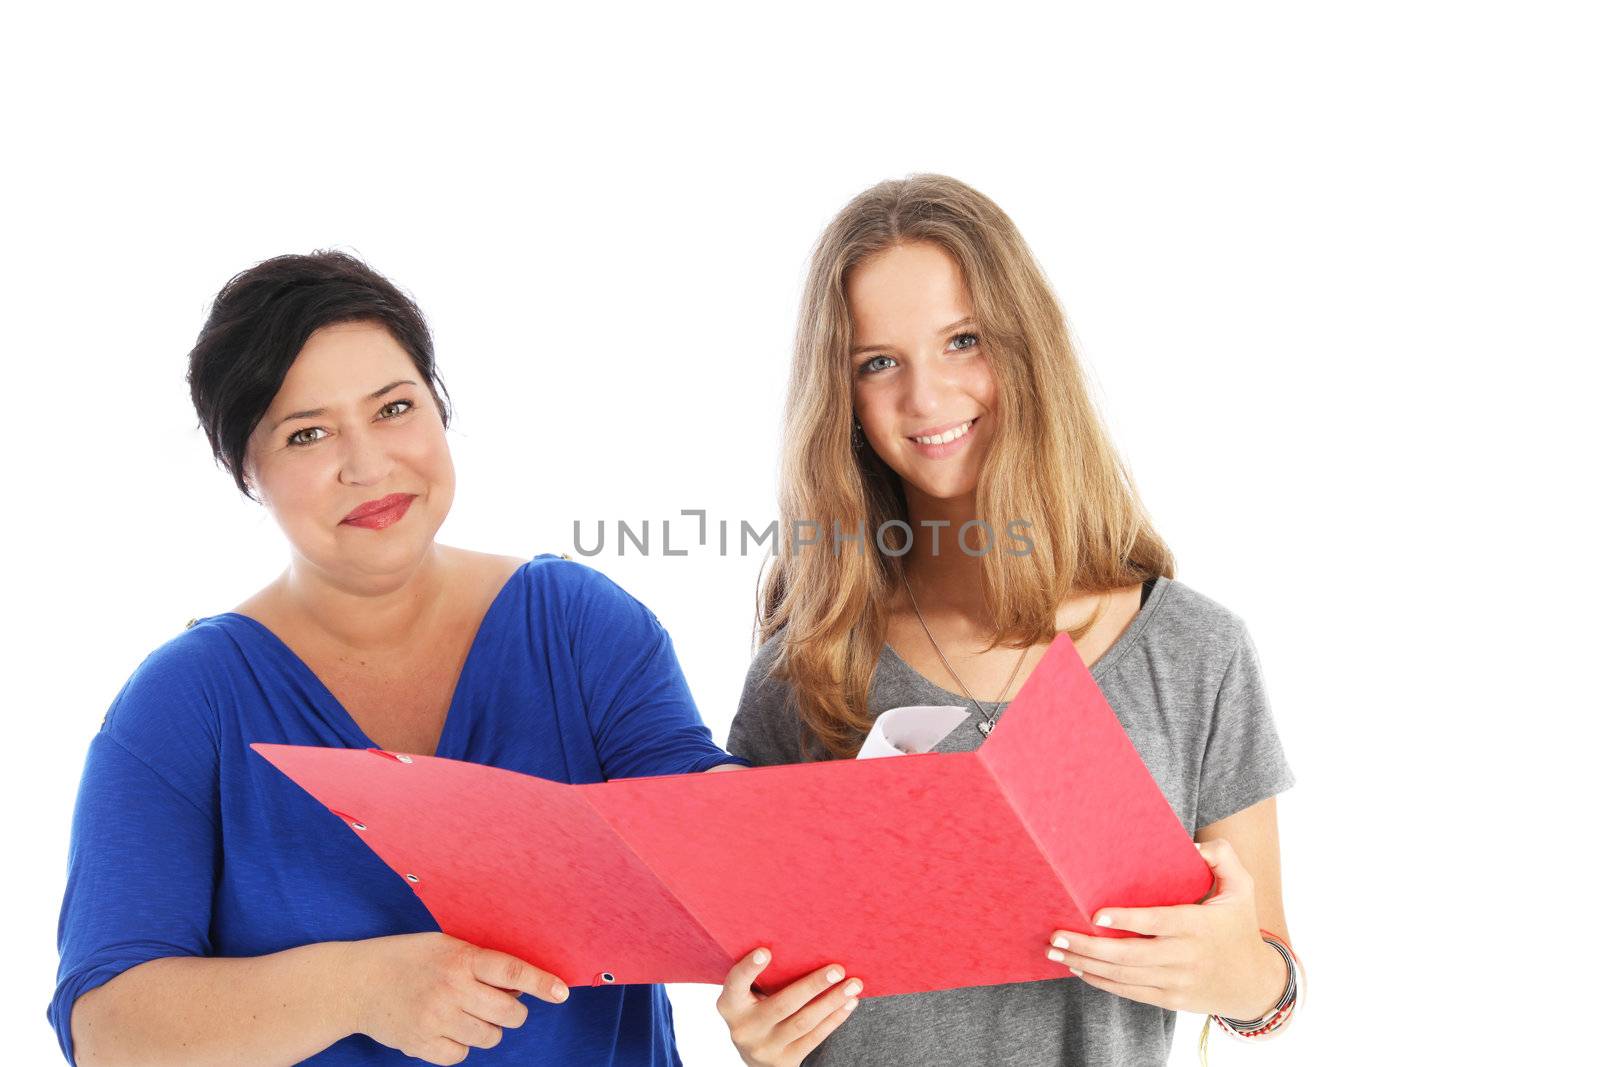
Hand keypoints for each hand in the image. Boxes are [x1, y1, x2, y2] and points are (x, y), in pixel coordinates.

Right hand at [346, 931, 566, 1064]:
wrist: (357, 983)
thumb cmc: (408, 958)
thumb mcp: (446, 946)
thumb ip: (480, 963)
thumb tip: (518, 988)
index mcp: (460, 958)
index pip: (512, 972)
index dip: (541, 983)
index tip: (562, 992)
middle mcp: (451, 989)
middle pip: (509, 1013)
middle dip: (513, 1011)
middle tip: (498, 1003)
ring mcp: (436, 1019)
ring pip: (489, 1038)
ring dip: (486, 1028)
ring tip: (465, 1013)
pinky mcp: (422, 1044)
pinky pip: (461, 1055)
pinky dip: (460, 1045)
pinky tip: (446, 1028)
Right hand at [717, 947, 861, 1066]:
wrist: (756, 1053)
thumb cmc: (756, 1008)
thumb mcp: (748, 995)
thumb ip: (763, 976)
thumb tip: (802, 941)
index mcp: (730, 1005)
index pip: (735, 984)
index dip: (749, 969)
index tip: (766, 951)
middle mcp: (744, 1029)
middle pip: (782, 1004)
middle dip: (813, 985)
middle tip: (838, 969)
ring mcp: (764, 1048)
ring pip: (804, 1022)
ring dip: (832, 1001)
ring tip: (853, 985)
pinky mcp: (784, 1061)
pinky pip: (814, 1038)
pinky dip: (834, 1018)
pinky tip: (848, 1003)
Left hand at [1044, 839, 1287, 1018]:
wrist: (1255, 984)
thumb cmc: (1240, 926)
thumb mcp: (1242, 887)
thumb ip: (1221, 857)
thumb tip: (1191, 845)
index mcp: (1199, 926)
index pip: (1158, 923)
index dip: (1127, 921)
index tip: (1096, 914)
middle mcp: (1185, 956)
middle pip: (1130, 956)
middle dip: (1089, 946)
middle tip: (1056, 935)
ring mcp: (1176, 982)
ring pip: (1123, 977)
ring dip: (1085, 964)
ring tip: (1055, 950)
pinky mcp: (1170, 999)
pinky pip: (1129, 992)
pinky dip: (1101, 982)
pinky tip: (1078, 968)